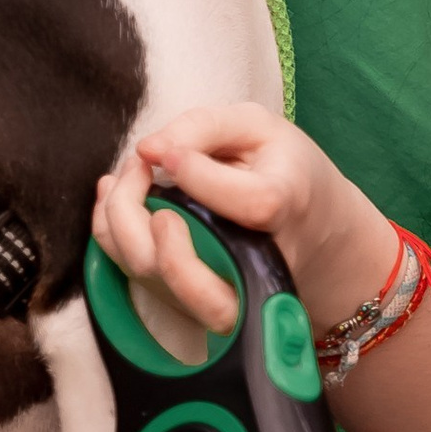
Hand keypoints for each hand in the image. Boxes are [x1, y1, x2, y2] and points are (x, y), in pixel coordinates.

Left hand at [92, 104, 396, 337]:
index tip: (167, 152)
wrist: (317, 235)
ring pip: (160, 283)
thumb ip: (204, 127)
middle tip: (137, 165)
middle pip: (185, 267)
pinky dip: (113, 240)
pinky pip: (144, 284)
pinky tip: (116, 198)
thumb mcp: (259, 127)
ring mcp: (227, 293)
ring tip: (122, 180)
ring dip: (118, 228)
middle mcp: (257, 266)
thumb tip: (147, 149)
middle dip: (133, 211)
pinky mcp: (199, 303)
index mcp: (286, 207)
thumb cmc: (285, 173)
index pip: (249, 204)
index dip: (198, 175)